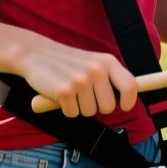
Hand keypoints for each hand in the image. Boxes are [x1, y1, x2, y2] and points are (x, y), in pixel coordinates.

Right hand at [16, 34, 138, 117]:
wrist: (36, 54)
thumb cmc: (69, 62)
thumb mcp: (95, 62)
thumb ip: (111, 77)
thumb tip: (128, 99)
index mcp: (108, 62)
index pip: (130, 86)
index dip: (129, 101)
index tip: (124, 106)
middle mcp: (97, 70)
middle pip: (109, 107)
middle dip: (97, 107)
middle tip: (85, 96)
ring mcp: (81, 81)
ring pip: (90, 112)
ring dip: (80, 107)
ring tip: (71, 91)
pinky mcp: (64, 91)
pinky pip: (72, 113)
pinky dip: (66, 109)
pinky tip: (60, 94)